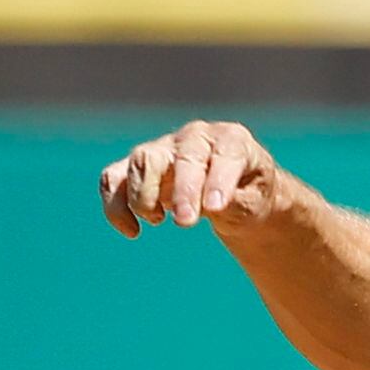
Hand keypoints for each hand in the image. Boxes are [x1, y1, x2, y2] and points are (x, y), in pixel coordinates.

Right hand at [98, 120, 286, 239]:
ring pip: (142, 160)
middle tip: (185, 223)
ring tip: (157, 220)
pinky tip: (132, 230)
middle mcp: (196, 138)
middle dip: (183, 190)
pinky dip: (115, 205)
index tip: (215, 208)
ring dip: (145, 194)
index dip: (219, 180)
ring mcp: (165, 149)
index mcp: (232, 140)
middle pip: (183, 156)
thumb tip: (210, 206)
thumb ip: (235, 202)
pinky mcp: (140, 168)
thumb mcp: (254, 202)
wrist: (237, 193)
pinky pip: (114, 179)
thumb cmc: (249, 195)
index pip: (226, 154)